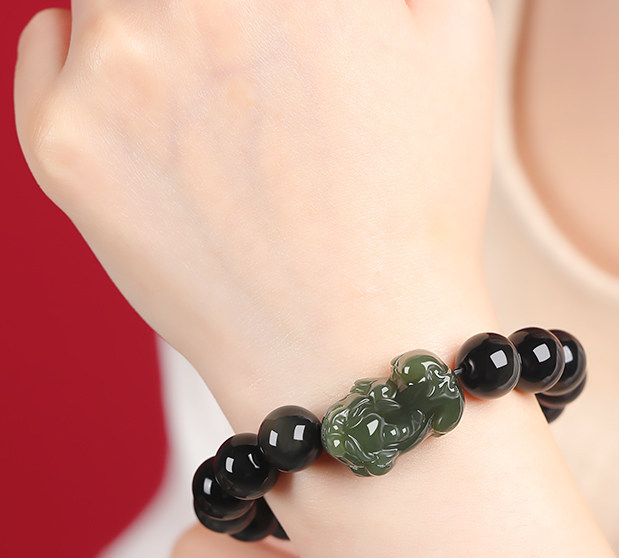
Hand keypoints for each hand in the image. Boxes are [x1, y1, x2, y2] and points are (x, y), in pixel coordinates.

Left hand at [14, 0, 496, 420]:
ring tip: (212, 97)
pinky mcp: (63, 147)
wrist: (352, 348)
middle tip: (234, 47)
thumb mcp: (453, 34)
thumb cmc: (416, 203)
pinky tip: (163, 134)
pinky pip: (50, 52)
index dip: (266, 0)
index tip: (269, 18)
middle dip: (201, 7)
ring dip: (147, 17)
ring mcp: (110, 68)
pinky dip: (91, 67)